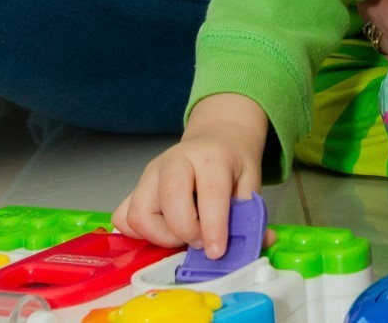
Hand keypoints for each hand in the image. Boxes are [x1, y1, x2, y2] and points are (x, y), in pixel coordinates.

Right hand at [112, 93, 266, 254]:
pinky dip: (138, 233)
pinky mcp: (136, 185)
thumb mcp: (250, 182)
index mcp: (211, 156)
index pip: (209, 192)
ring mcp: (151, 172)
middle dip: (185, 231)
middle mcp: (176, 159)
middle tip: (200, 241)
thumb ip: (252, 214)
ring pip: (139, 213)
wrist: (217, 136)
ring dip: (160, 236)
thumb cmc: (232, 163)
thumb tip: (263, 243)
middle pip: (169, 198)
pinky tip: (161, 232)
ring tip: (182, 236)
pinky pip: (123, 217)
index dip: (213, 227)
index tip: (216, 251)